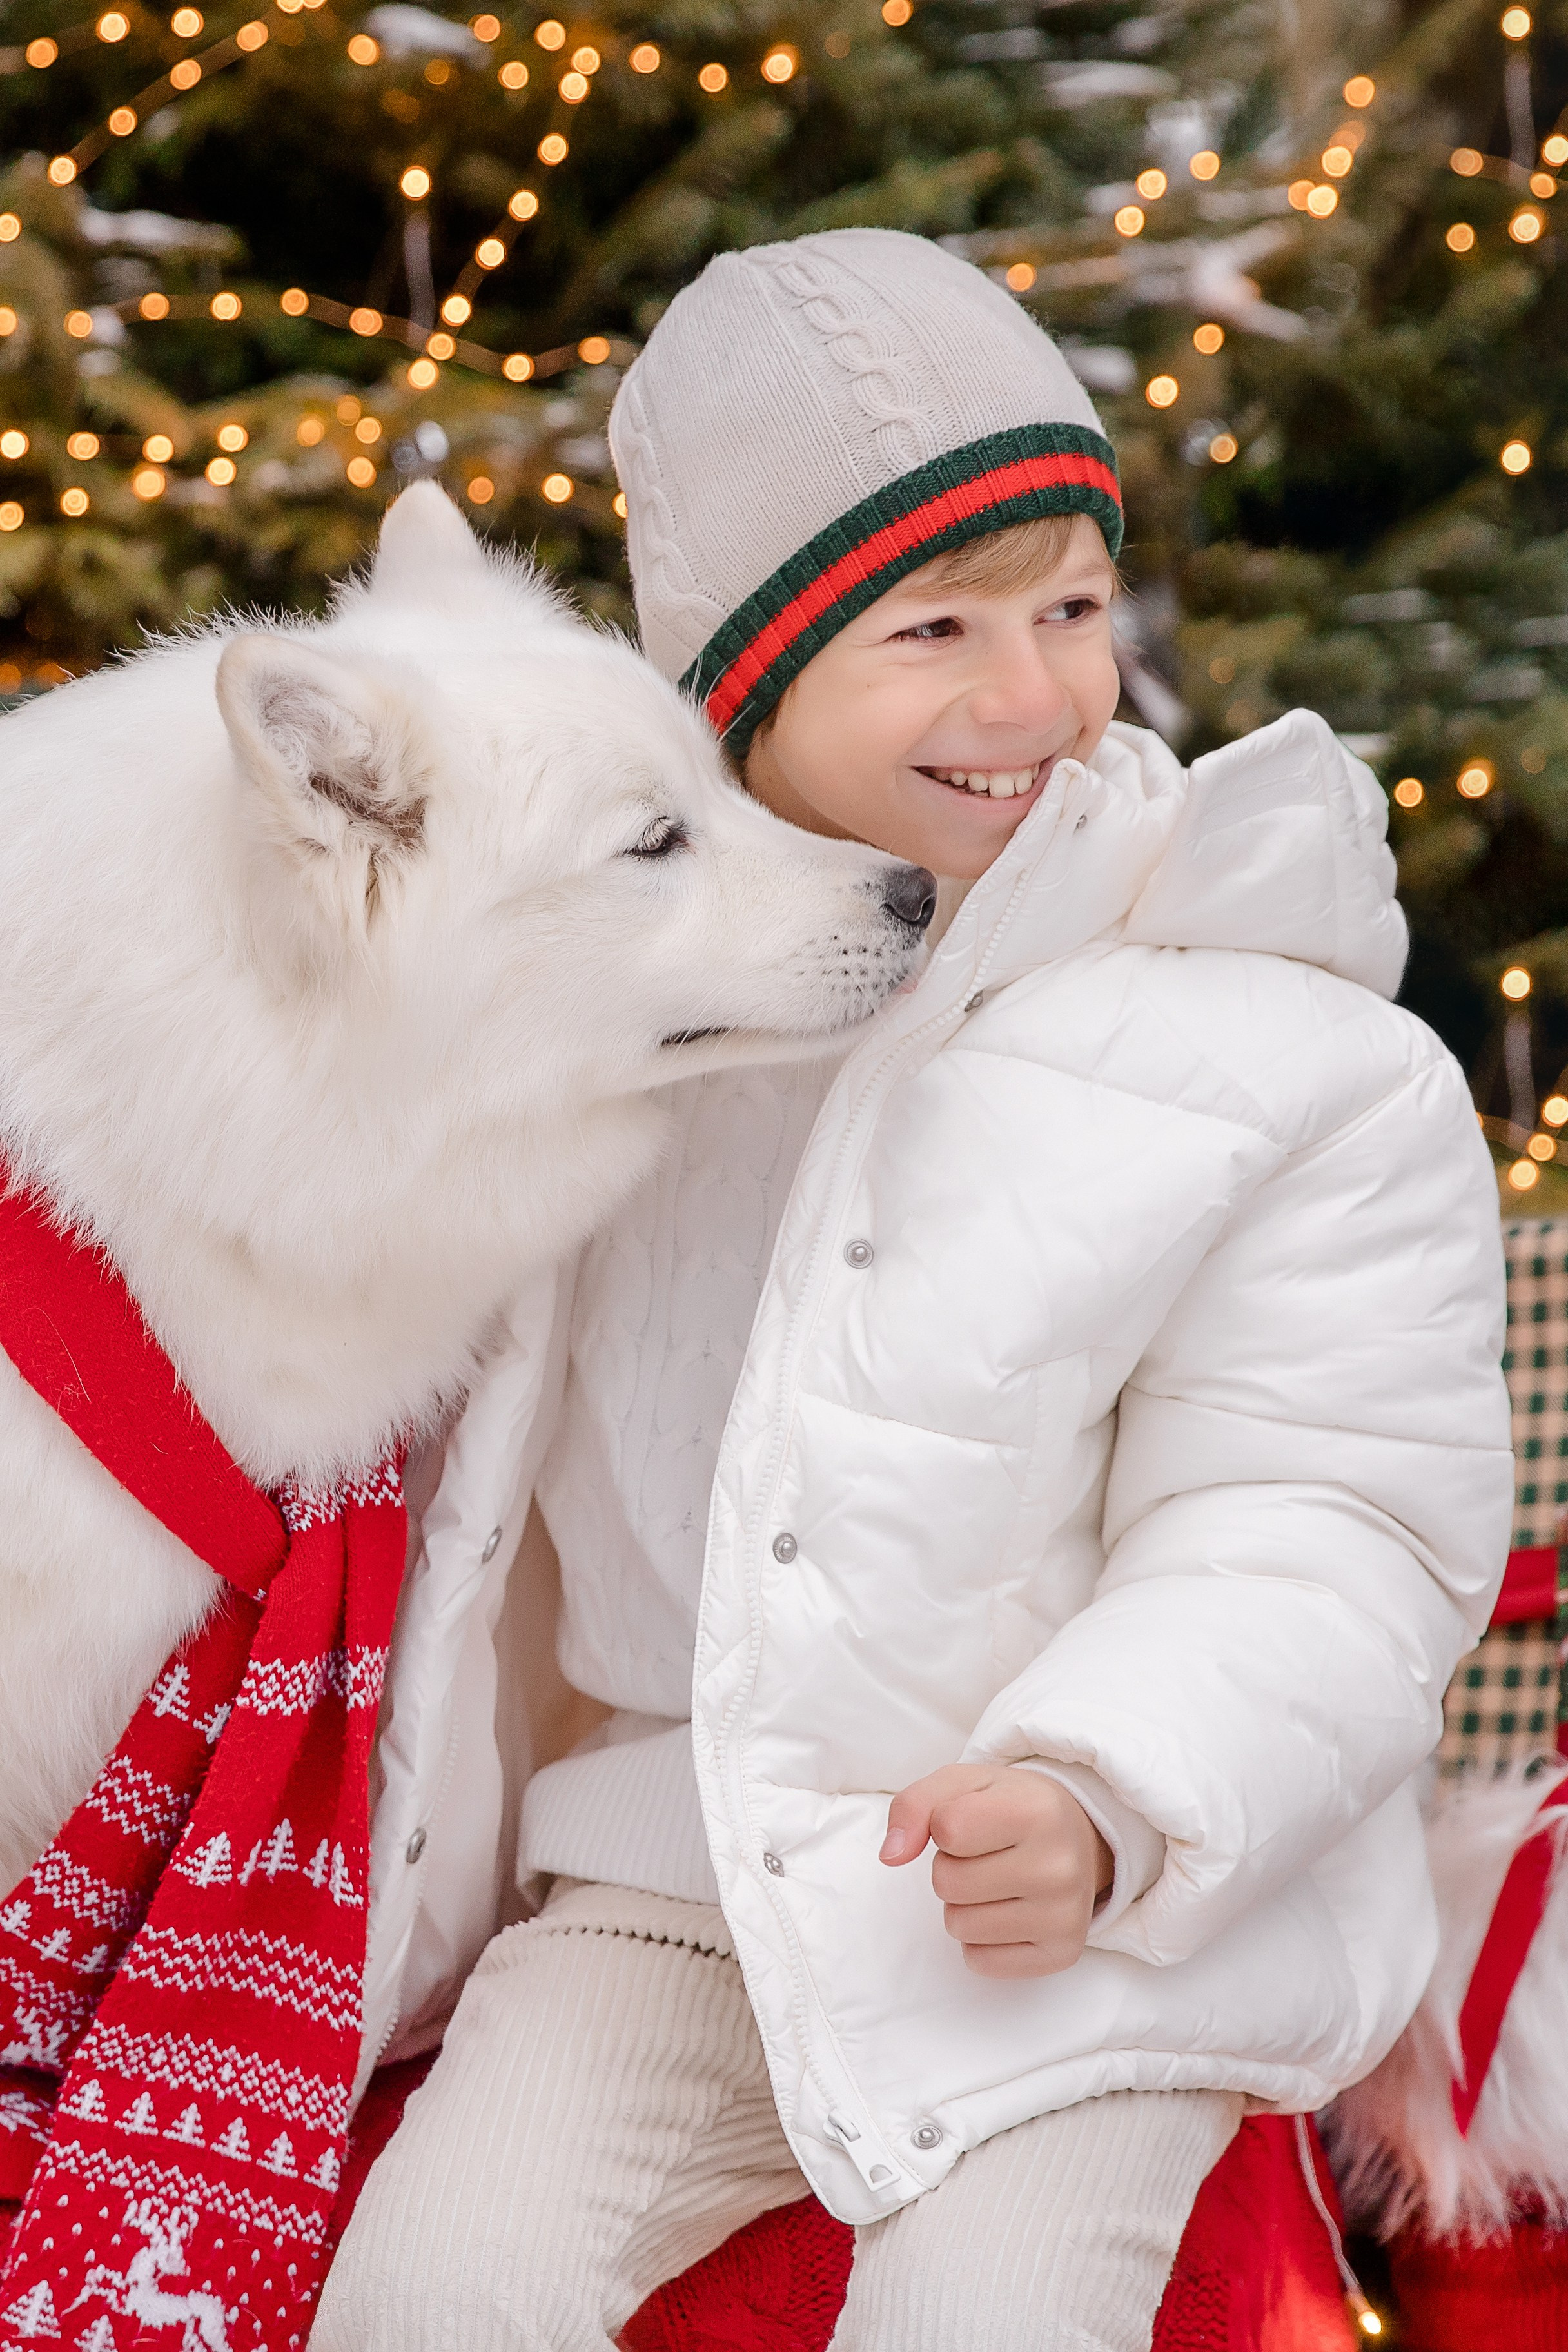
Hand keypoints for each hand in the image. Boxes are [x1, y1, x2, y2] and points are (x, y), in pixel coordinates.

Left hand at [879, 1762, 1113, 1978]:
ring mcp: (1065, 1915)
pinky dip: (981, 1940)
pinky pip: (980, 1961)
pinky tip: (1009, 1911)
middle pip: (948, 1883)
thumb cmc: (1009, 1807)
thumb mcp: (962, 1784)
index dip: (943, 1826)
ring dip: (962, 1905)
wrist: (1079, 1837)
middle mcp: (1059, 1865)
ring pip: (959, 1926)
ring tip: (996, 1882)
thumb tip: (890, 1856)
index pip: (947, 1829)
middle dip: (950, 1868)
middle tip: (984, 1855)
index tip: (969, 1821)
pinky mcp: (1062, 1953)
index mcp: (1037, 1810)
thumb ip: (914, 1805)